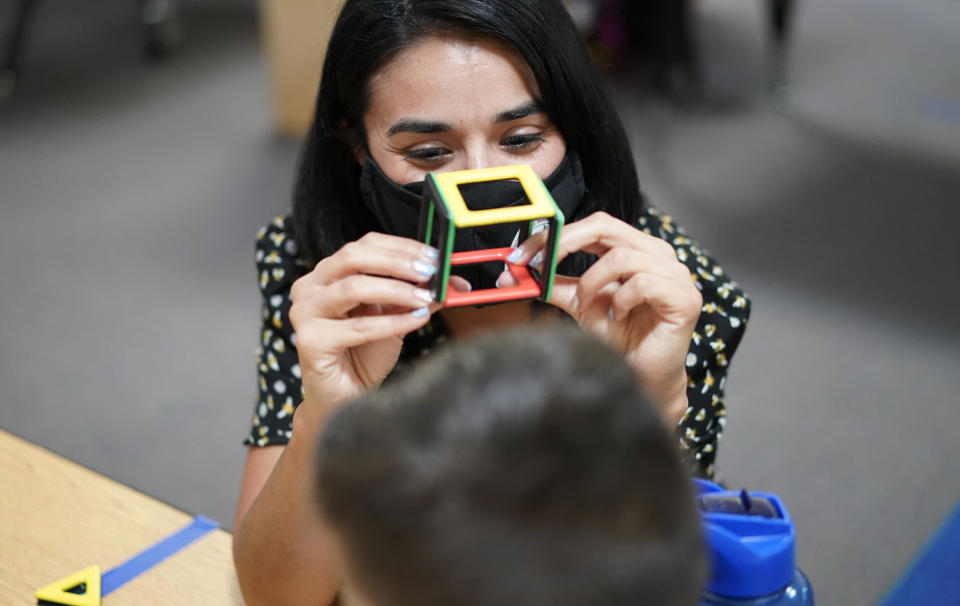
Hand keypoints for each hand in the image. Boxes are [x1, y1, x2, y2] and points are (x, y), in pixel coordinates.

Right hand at [288, 233, 442, 428]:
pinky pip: (357, 327)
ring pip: (353, 287)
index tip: (433, 256)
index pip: (364, 245)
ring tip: (425, 299)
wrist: (344, 398)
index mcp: (327, 274)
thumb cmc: (364, 355)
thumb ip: (416, 295)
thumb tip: (452, 281)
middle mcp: (310, 287)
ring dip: (396, 290)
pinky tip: (416, 320)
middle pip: (353, 257)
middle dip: (397, 262)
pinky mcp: (309, 341)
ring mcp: (305, 313)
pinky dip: (392, 322)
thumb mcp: (395, 316)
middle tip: (429, 272)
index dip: (401, 246)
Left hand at [501, 212, 701, 424]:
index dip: (558, 233)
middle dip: (565, 244)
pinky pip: (642, 283)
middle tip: (539, 265)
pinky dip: (620, 299)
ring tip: (585, 306)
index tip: (524, 254)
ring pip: (622, 256)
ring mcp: (676, 274)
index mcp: (636, 248)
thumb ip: (553, 284)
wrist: (641, 377)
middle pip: (607, 227)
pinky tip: (616, 317)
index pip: (595, 225)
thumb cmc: (618, 339)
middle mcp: (658, 254)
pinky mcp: (684, 298)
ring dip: (593, 282)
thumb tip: (513, 274)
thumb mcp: (579, 303)